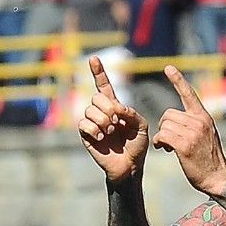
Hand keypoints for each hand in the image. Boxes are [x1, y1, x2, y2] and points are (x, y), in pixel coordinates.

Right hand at [78, 56, 148, 182]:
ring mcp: (93, 123)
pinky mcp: (86, 135)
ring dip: (102, 120)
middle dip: (108, 107)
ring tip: (109, 131)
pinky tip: (101, 137)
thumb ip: (131, 113)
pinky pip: (84, 123)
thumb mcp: (141, 126)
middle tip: (116, 121)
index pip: (104, 86)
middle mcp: (101, 113)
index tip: (94, 59)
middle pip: (97, 97)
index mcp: (115, 107)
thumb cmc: (136, 146)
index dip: (98, 72)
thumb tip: (116, 108)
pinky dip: (94, 129)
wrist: (129, 166)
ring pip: (90, 110)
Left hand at [153, 67, 225, 194]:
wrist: (218, 177)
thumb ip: (193, 124)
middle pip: (168, 114)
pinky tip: (164, 149)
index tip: (168, 68)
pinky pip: (162, 136)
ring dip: (161, 136)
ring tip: (167, 146)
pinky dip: (159, 142)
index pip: (189, 93)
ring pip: (164, 125)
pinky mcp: (184, 145)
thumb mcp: (205, 135)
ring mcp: (193, 133)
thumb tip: (174, 120)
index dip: (177, 80)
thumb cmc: (208, 159)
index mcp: (204, 117)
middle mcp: (199, 121)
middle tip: (167, 139)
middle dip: (164, 126)